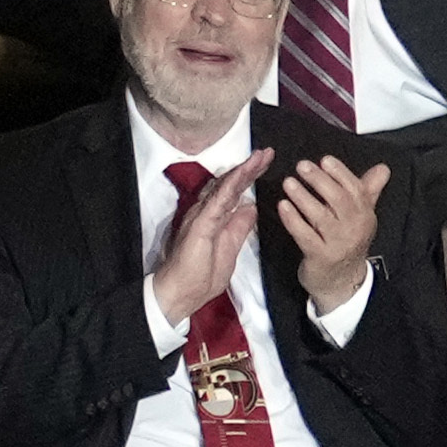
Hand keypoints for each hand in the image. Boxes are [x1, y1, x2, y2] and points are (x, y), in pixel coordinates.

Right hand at [151, 152, 269, 327]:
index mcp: (215, 220)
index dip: (249, 179)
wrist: (179, 294)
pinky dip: (230, 186)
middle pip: (229, 186)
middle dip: (249, 169)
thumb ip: (239, 227)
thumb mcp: (230, 249)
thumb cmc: (201, 278)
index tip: (265, 164)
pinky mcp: (199, 224)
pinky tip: (242, 174)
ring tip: (259, 157)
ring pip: (224, 189)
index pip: (234, 194)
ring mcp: (201, 217)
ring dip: (242, 172)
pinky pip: (217, 201)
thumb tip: (250, 206)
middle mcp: (206, 213)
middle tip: (266, 153)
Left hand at [276, 147, 385, 315]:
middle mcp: (354, 227)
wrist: (342, 281)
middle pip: (338, 199)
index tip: (324, 160)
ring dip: (302, 196)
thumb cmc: (347, 242)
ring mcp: (338, 243)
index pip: (355, 189)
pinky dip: (293, 219)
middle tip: (302, 166)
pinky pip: (304, 234)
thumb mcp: (361, 217)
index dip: (340, 173)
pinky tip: (283, 206)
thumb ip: (368, 191)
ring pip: (320, 216)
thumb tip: (382, 169)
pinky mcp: (320, 256)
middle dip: (319, 180)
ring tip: (289, 182)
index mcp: (365, 214)